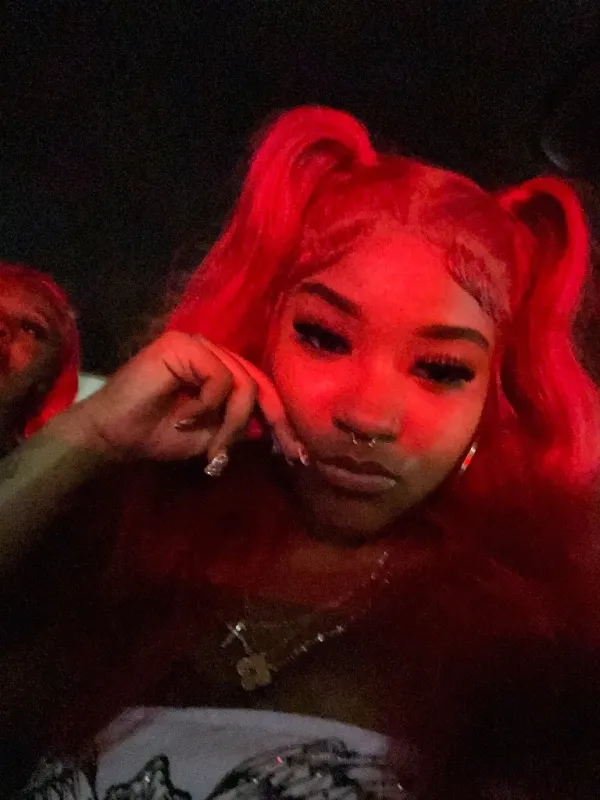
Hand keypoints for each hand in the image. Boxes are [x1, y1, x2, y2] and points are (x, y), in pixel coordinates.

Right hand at [48, 332, 304, 466]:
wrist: (113, 436)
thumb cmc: (156, 436)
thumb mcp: (211, 436)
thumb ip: (241, 426)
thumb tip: (270, 426)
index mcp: (220, 369)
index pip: (261, 387)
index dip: (280, 418)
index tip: (296, 454)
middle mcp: (212, 352)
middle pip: (259, 382)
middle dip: (274, 421)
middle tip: (283, 454)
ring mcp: (198, 345)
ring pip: (244, 384)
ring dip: (231, 424)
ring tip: (210, 448)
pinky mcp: (183, 345)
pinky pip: (220, 379)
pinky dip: (207, 407)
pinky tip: (183, 419)